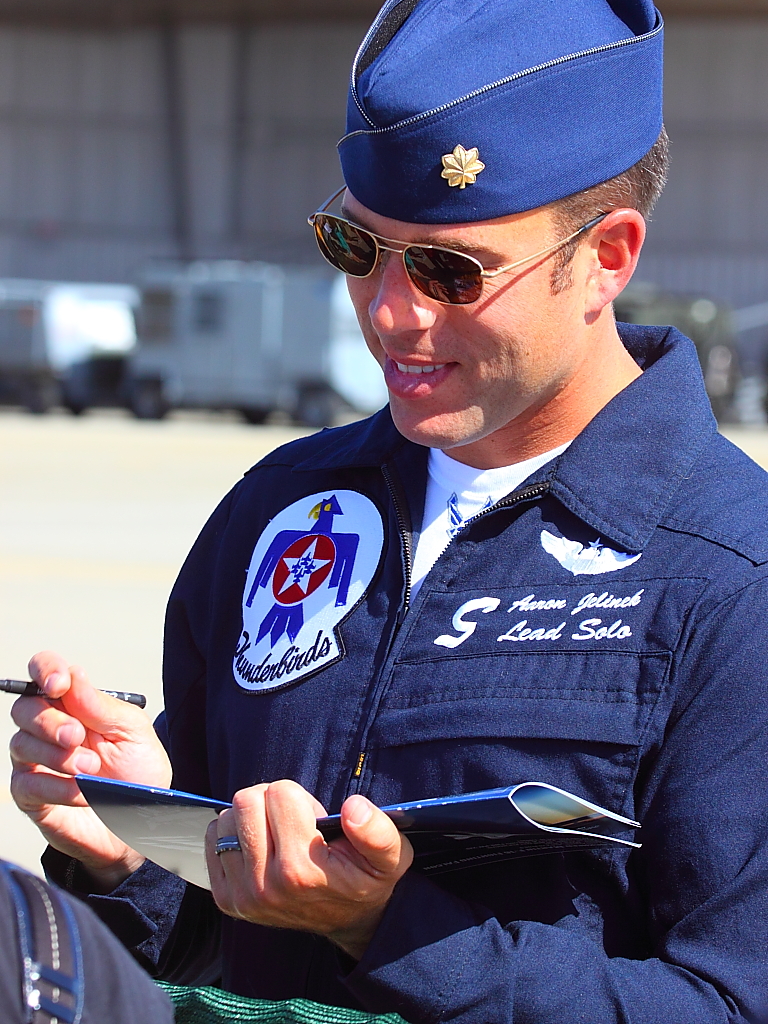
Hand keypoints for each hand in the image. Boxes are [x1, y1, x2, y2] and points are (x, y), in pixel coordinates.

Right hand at [10, 651, 171, 888]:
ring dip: (58, 757)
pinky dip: (58, 787)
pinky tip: (83, 793)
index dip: (45, 670)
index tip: (59, 684)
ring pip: (21, 744)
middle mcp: (48, 728)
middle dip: (51, 722)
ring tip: (91, 771)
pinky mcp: (31, 795)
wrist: (140, 823)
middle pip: (25, 708)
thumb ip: (100, 706)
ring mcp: (36, 761)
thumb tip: (72, 676)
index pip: (45, 671)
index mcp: (74, 704)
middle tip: (78, 737)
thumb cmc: (138, 773)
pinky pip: (28, 783)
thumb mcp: (131, 732)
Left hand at [205, 779, 412, 960]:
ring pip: (226, 820)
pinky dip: (233, 835)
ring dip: (251, 818)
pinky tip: (259, 847)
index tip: (313, 819)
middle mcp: (266, 886)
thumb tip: (353, 809)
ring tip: (277, 835)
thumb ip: (378, 831)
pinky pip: (213, 841)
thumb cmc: (367, 879)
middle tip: (292, 821)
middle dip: (270, 801)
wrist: (349, 921)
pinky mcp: (227, 899)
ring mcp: (243, 896)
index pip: (279, 793)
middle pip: (245, 802)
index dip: (300, 797)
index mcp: (302, 870)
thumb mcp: (391, 856)